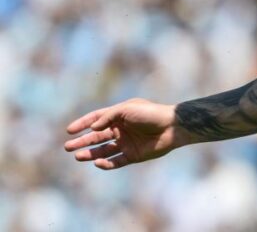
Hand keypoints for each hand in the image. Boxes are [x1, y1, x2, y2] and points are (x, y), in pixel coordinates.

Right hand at [65, 98, 187, 169]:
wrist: (171, 126)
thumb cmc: (150, 114)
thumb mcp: (127, 109)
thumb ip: (108, 117)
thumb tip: (92, 127)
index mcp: (119, 116)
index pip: (96, 119)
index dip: (82, 124)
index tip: (69, 130)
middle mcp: (121, 129)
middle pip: (97, 137)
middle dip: (82, 142)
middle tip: (68, 147)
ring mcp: (126, 143)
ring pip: (103, 151)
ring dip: (90, 154)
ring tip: (77, 156)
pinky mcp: (132, 155)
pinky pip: (115, 162)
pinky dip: (106, 164)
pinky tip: (97, 163)